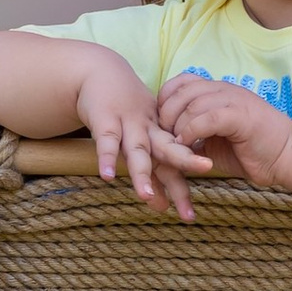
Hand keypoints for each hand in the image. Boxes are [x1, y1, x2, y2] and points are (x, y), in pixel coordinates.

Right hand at [76, 56, 211, 220]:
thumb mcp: (143, 137)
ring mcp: (128, 124)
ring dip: (142, 174)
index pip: (177, 163)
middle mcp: (149, 130)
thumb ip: (152, 169)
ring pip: (138, 150)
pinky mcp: (105, 119)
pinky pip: (106, 140)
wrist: (102, 73)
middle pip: (168, 152)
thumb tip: (162, 208)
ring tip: (147, 198)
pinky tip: (107, 177)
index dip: (182, 189)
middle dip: (183, 171)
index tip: (189, 216)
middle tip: (188, 199)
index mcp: (161, 134)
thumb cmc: (126, 112)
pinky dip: (106, 157)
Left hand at [155, 74, 291, 191]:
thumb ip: (194, 133)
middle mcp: (224, 89)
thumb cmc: (252, 150)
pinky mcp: (240, 116)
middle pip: (181, 91)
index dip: (165, 100)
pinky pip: (206, 118)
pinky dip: (192, 132)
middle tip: (164, 137)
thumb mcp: (215, 139)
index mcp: (218, 90)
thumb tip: (168, 141)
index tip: (161, 123)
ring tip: (176, 144)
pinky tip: (189, 146)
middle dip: (166, 115)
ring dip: (178, 126)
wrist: (288, 155)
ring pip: (191, 104)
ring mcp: (233, 100)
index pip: (181, 81)